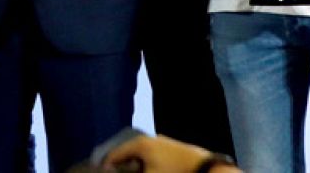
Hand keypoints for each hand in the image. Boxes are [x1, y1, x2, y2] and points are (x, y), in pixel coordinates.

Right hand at [103, 134, 236, 172]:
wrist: (208, 171)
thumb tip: (116, 171)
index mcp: (141, 144)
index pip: (115, 154)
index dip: (106, 166)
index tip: (101, 172)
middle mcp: (151, 140)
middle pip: (129, 154)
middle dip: (123, 166)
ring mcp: (164, 144)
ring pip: (142, 156)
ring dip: (136, 167)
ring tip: (134, 172)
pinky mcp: (174, 151)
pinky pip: (154, 158)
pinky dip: (148, 166)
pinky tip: (151, 172)